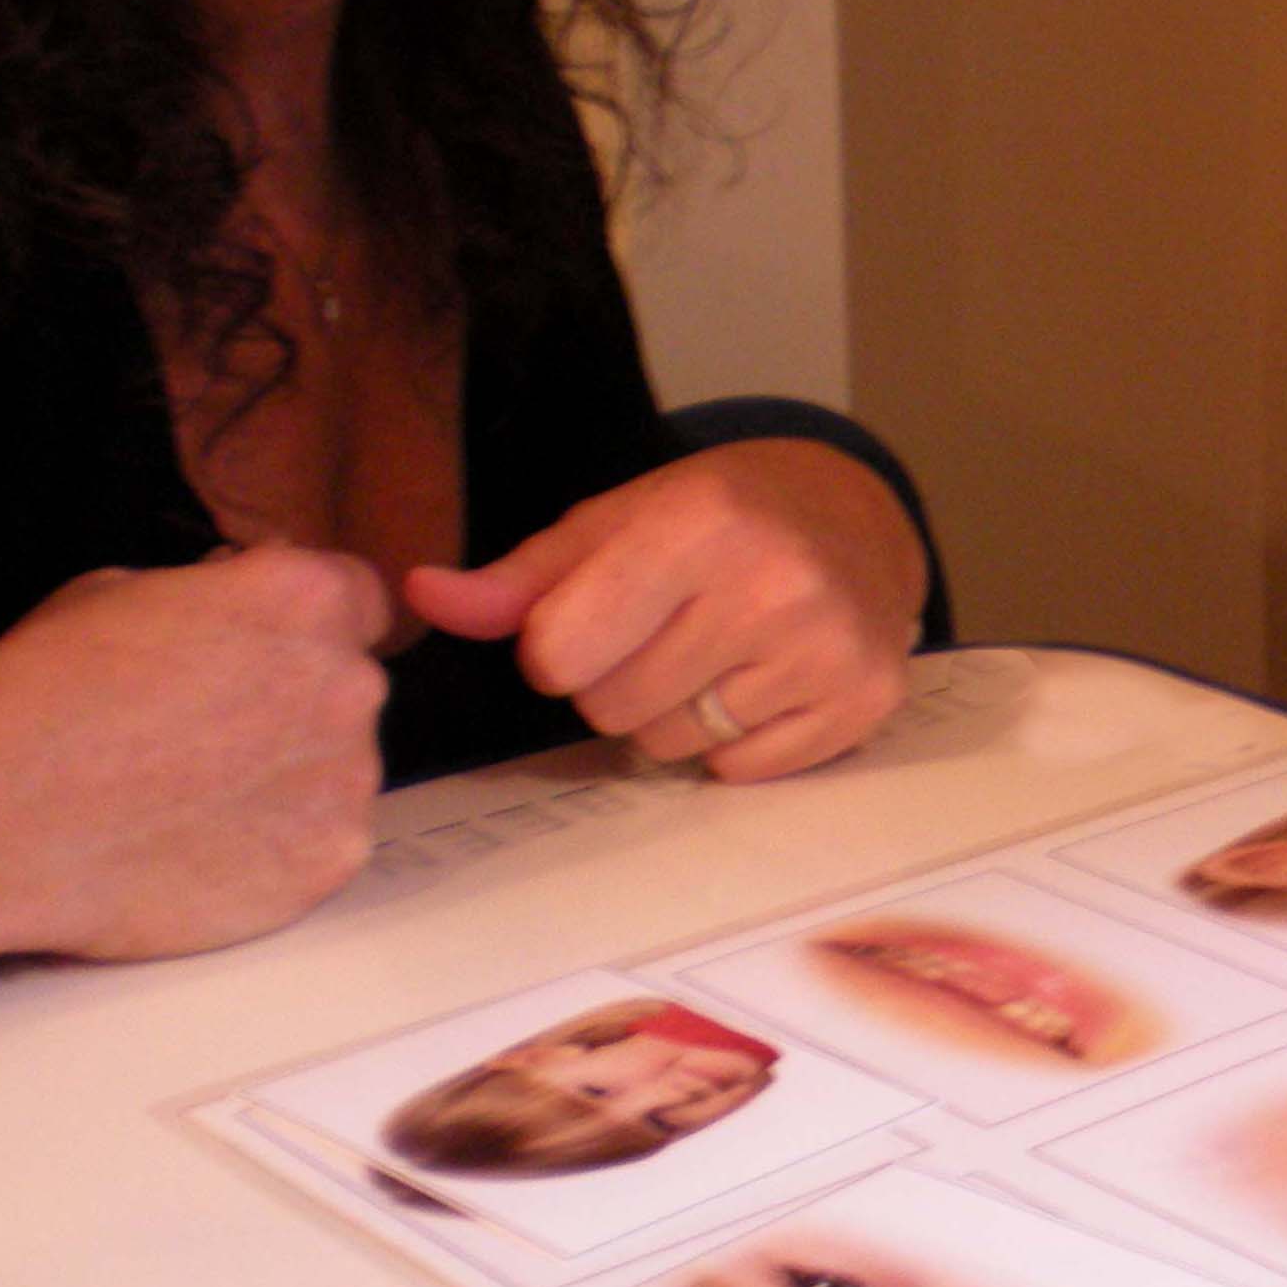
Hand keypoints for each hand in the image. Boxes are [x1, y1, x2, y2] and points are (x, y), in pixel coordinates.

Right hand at [0, 549, 390, 967]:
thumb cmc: (43, 696)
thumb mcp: (121, 591)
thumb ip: (216, 594)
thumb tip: (241, 596)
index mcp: (303, 599)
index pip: (360, 598)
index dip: (312, 625)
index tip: (273, 649)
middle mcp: (348, 680)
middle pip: (348, 684)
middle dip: (295, 702)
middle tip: (211, 735)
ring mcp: (349, 774)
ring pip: (339, 767)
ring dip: (288, 776)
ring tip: (192, 797)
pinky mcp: (333, 855)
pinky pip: (325, 839)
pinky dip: (280, 845)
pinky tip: (205, 844)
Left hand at [403, 439, 922, 779]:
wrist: (856, 515)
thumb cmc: (722, 516)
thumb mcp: (618, 521)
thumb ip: (521, 577)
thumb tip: (422, 596)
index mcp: (700, 523)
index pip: (560, 650)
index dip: (562, 644)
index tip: (602, 614)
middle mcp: (774, 585)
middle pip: (613, 708)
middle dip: (621, 680)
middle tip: (671, 629)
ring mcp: (827, 648)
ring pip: (674, 746)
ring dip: (678, 713)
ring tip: (720, 652)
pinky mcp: (865, 699)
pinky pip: (742, 771)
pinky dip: (739, 741)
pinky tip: (764, 680)